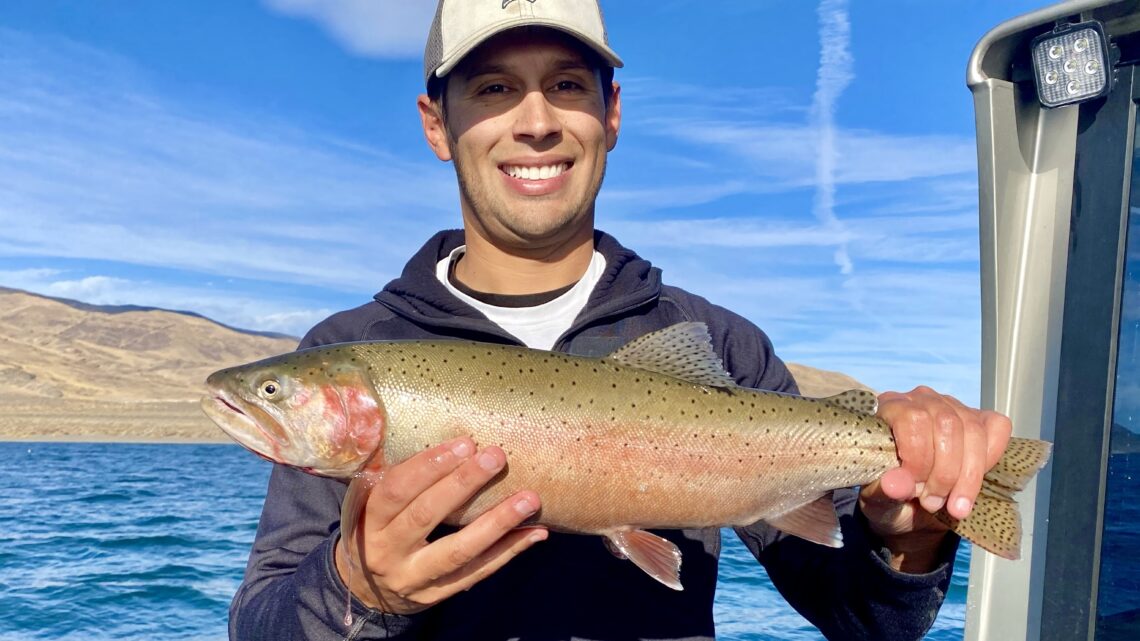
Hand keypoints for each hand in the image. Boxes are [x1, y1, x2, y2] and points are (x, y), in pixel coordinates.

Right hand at [334, 437, 546, 613]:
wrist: (366, 590)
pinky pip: (478, 572)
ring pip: (458, 551)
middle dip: (463, 484)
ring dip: (497, 523)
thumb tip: (437, 434)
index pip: (396, 491)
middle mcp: (387, 552)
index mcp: (368, 522)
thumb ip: (393, 477)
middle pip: (425, 516)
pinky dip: (509, 552)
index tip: (464, 444)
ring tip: (529, 499)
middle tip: (496, 457)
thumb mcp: (369, 504)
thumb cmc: (376, 529)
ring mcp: (414, 578)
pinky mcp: (438, 594)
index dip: (429, 466)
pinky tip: (536, 533)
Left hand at [858, 386, 1011, 571]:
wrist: (910, 506)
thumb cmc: (890, 495)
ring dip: (968, 475)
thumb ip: (884, 490)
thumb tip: (898, 485)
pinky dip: (990, 459)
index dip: (919, 458)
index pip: (914, 420)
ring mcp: (951, 406)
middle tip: (932, 502)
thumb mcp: (879, 498)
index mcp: (889, 408)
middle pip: (947, 425)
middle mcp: (921, 400)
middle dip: (945, 473)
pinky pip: (997, 428)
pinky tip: (972, 484)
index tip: (916, 490)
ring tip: (953, 506)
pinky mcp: (978, 418)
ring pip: (973, 430)